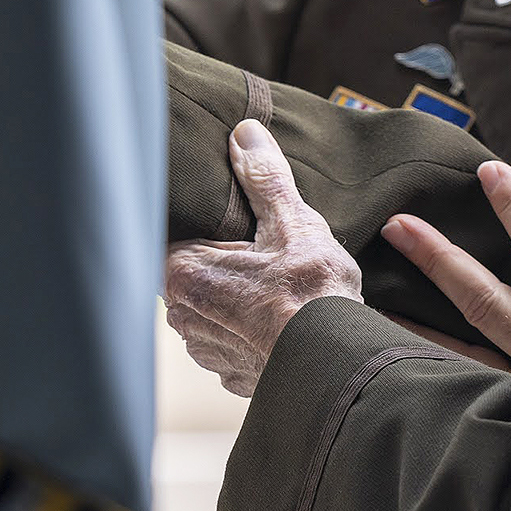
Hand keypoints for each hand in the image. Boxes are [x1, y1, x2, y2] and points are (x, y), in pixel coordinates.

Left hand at [163, 121, 362, 398]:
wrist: (341, 365)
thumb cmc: (313, 298)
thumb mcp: (293, 223)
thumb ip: (264, 177)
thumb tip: (245, 135)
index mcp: (186, 275)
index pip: (169, 237)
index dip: (197, 225)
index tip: (221, 219)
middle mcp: (185, 319)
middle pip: (190, 273)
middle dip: (217, 259)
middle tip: (255, 245)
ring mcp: (208, 352)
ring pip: (210, 309)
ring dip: (233, 297)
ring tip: (271, 283)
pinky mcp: (233, 376)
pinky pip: (232, 340)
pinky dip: (249, 328)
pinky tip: (278, 317)